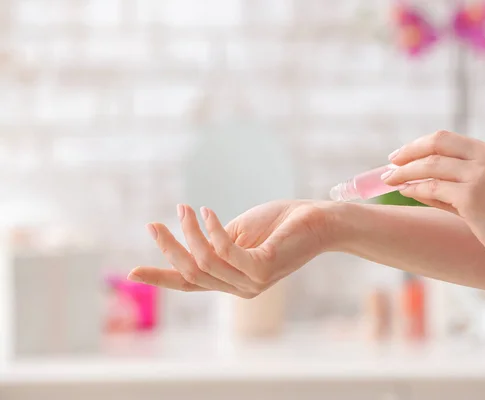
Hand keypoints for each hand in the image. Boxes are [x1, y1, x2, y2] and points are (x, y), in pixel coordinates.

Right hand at [128, 201, 330, 297]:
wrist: (317, 220)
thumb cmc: (279, 224)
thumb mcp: (238, 233)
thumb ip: (214, 242)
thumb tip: (190, 236)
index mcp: (231, 280)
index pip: (190, 284)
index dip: (161, 277)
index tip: (131, 273)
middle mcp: (240, 288)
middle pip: (191, 274)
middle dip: (168, 248)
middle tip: (154, 224)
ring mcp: (253, 281)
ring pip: (204, 262)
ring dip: (189, 232)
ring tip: (185, 208)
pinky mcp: (264, 268)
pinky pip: (226, 251)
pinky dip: (212, 230)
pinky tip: (207, 212)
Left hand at [382, 130, 484, 272]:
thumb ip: (457, 184)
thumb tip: (416, 184)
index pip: (448, 139)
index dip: (421, 144)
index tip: (403, 154)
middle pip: (436, 143)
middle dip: (408, 151)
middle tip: (390, 162)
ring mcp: (480, 175)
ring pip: (430, 165)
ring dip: (405, 172)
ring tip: (389, 180)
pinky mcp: (472, 196)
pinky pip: (433, 188)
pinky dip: (415, 188)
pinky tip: (405, 192)